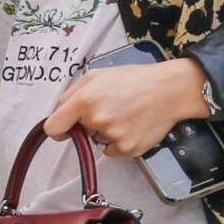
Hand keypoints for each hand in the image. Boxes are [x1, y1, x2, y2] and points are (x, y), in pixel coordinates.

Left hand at [46, 57, 206, 156]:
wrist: (169, 91)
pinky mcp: (127, 149)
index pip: (54, 127)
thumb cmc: (136, 79)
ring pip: (98, 141)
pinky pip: (112, 150)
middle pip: (80, 133)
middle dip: (89, 123)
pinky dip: (119, 141)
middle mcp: (97, 120)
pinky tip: (132, 125)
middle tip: (111, 108)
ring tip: (125, 114)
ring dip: (106, 132)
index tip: (64, 130)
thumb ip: (73, 92)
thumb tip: (61, 109)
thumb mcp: (98, 74)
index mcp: (85, 100)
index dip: (57, 129)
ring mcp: (112, 137)